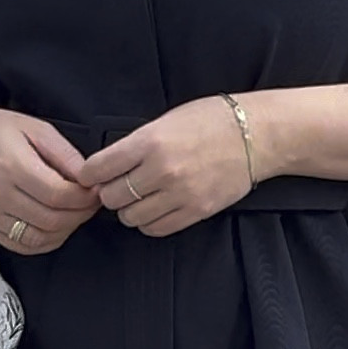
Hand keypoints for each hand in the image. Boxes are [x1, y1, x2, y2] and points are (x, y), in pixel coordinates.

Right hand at [0, 104, 101, 256]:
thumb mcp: (33, 128)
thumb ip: (64, 154)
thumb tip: (90, 177)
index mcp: (12, 165)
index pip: (59, 194)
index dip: (86, 197)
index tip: (96, 190)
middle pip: (53, 219)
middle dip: (81, 214)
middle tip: (91, 202)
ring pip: (40, 238)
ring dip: (66, 230)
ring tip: (75, 213)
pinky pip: (23, 246)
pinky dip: (45, 241)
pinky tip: (55, 226)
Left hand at [85, 96, 256, 236]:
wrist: (258, 134)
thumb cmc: (214, 120)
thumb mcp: (167, 120)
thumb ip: (137, 143)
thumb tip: (108, 166)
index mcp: (150, 142)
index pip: (98, 168)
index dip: (89, 174)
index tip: (91, 176)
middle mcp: (162, 170)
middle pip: (111, 196)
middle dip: (109, 192)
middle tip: (117, 185)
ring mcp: (180, 194)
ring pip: (130, 217)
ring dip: (129, 209)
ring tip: (139, 197)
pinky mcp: (196, 211)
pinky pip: (156, 228)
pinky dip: (148, 222)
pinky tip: (154, 208)